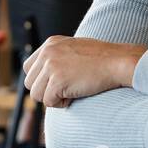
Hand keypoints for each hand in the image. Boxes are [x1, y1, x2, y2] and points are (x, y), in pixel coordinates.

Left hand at [21, 36, 147, 108]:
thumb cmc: (103, 59)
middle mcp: (47, 52)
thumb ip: (58, 58)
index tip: (57, 84)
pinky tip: (76, 95)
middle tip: (65, 90)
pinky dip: (62, 104)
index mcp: (50, 43)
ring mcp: (51, 66)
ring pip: (36, 95)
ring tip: (71, 92)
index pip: (29, 68)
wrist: (118, 62)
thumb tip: (46, 77)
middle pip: (30, 83)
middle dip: (45, 91)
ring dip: (53, 98)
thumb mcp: (75, 50)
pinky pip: (49, 102)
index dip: (41, 80)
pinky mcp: (57, 81)